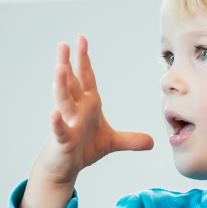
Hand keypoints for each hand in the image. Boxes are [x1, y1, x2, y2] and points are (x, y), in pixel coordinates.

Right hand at [20, 37, 153, 207]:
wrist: (66, 168)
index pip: (85, 78)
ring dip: (61, 84)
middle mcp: (75, 110)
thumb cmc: (83, 149)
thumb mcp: (112, 142)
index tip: (81, 39)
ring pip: (62, 101)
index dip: (83, 59)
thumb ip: (131, 139)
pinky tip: (53, 114)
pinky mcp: (62, 140)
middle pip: (70, 83)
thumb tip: (152, 142)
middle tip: (64, 44)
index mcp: (87, 104)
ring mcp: (67, 123)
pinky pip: (60, 129)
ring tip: (59, 67)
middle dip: (67, 63)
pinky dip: (57, 122)